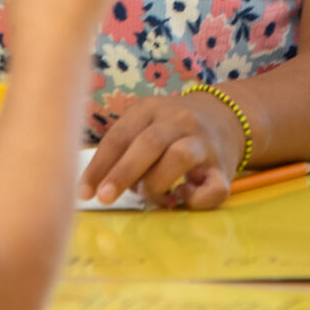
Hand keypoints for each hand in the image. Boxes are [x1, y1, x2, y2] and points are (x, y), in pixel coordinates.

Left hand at [80, 93, 244, 209]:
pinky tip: (183, 198)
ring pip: (180, 157)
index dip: (100, 166)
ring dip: (157, 183)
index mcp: (150, 109)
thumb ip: (123, 150)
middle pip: (149, 144)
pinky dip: (195, 200)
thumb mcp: (143, 125)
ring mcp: (203, 143)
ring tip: (148, 194)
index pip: (120, 136)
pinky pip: (213, 188)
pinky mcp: (223, 168)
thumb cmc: (169, 130)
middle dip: (123, 173)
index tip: (84, 193)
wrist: (225, 116)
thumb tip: (100, 189)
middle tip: (104, 198)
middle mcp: (178, 120)